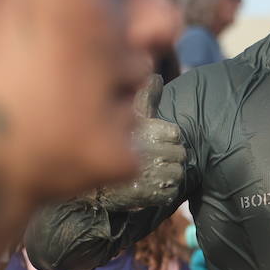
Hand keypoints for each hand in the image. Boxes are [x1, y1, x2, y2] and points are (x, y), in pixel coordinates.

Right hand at [93, 75, 185, 210]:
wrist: (88, 185)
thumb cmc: (109, 144)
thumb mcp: (126, 115)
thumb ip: (146, 96)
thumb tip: (156, 75)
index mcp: (145, 131)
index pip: (175, 134)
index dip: (167, 138)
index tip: (153, 141)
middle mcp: (149, 152)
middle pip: (180, 153)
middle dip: (169, 155)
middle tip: (151, 158)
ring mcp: (151, 175)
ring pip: (178, 172)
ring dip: (167, 172)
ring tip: (149, 172)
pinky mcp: (152, 195)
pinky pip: (173, 191)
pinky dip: (164, 189)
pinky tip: (148, 185)